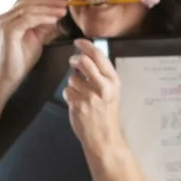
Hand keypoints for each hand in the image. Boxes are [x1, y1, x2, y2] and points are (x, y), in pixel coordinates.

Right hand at [0, 0, 70, 92]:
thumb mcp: (37, 38)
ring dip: (49, 8)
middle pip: (29, 0)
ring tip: (63, 11)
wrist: (8, 77)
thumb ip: (43, 25)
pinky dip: (43, 18)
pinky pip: (28, 19)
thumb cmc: (20, 60)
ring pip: (29, 8)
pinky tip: (53, 20)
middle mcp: (5, 17)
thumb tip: (56, 14)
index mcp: (10, 16)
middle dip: (49, 0)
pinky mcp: (8, 31)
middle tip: (65, 2)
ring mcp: (4, 23)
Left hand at [63, 38, 124, 152]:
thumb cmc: (107, 114)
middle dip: (75, 59)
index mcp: (113, 81)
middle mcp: (103, 87)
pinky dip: (69, 95)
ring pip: (72, 78)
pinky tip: (77, 103)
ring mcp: (89, 96)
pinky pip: (67, 91)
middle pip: (84, 61)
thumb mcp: (112, 92)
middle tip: (73, 61)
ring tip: (82, 95)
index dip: (86, 46)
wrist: (103, 137)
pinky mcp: (77, 104)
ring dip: (73, 83)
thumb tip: (86, 57)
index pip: (98, 56)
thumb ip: (101, 75)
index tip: (78, 42)